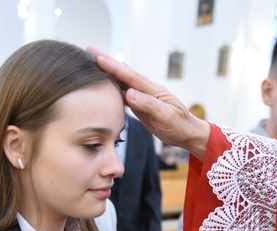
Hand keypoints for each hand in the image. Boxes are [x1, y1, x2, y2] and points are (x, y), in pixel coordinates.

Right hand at [86, 46, 209, 159]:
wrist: (187, 134)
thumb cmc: (180, 126)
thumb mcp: (166, 116)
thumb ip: (149, 105)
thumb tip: (129, 94)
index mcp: (152, 90)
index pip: (130, 77)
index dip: (113, 67)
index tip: (98, 58)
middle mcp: (146, 90)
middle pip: (123, 74)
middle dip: (106, 62)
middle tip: (89, 51)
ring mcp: (142, 97)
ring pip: (121, 82)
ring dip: (107, 73)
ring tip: (91, 64)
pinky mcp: (140, 105)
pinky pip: (123, 94)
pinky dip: (112, 87)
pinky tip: (103, 85)